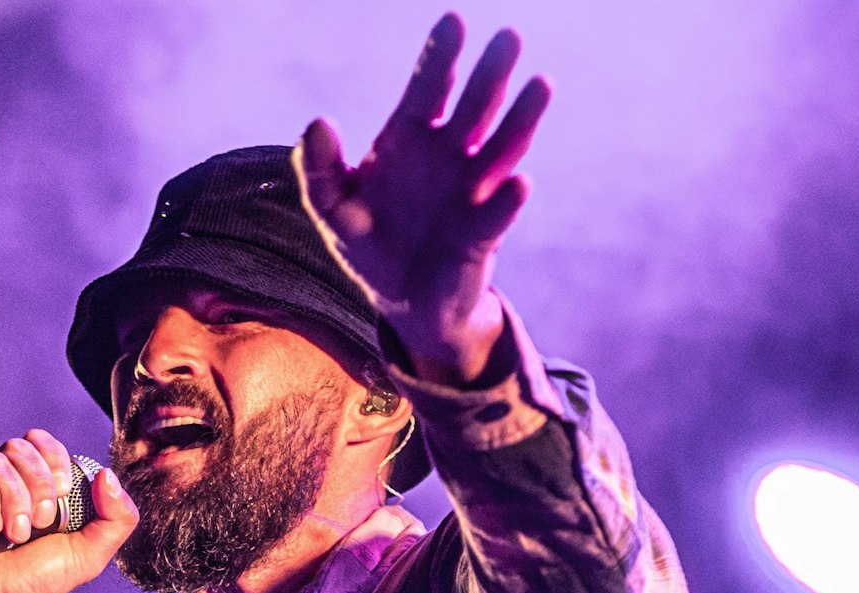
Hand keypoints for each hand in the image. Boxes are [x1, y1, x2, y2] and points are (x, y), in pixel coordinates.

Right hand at [0, 429, 136, 592]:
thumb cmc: (32, 584)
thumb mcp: (88, 555)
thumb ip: (118, 519)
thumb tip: (107, 474)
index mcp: (30, 483)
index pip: (41, 443)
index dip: (54, 460)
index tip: (63, 493)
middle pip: (18, 448)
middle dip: (36, 486)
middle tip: (37, 525)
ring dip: (12, 501)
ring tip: (13, 537)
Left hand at [294, 12, 549, 382]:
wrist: (403, 299)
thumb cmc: (370, 242)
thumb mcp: (333, 207)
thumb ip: (319, 168)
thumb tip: (318, 124)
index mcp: (410, 139)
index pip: (428, 88)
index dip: (440, 56)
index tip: (454, 20)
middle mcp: (449, 155)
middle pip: (474, 106)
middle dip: (489, 74)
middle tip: (509, 36)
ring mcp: (471, 191)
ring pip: (501, 147)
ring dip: (520, 119)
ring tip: (541, 84)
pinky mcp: (482, 234)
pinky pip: (496, 214)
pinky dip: (506, 200)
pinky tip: (517, 184)